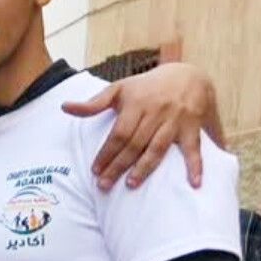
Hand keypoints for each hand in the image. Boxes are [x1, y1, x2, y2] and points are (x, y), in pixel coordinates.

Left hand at [70, 63, 216, 189]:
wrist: (188, 75)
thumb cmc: (147, 87)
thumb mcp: (119, 89)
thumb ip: (93, 102)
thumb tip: (64, 107)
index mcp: (137, 104)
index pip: (119, 133)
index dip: (107, 153)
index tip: (95, 170)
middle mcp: (156, 113)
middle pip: (135, 144)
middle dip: (119, 166)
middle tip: (104, 185)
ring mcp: (176, 121)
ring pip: (159, 148)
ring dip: (145, 168)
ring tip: (132, 185)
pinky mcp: (193, 127)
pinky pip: (194, 148)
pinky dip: (196, 166)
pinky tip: (194, 184)